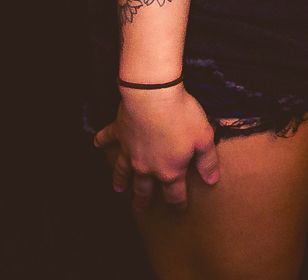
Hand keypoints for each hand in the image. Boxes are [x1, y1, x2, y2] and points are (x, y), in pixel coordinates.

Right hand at [92, 86, 221, 209]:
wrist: (153, 97)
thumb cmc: (182, 116)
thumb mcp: (204, 138)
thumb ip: (207, 162)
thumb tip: (211, 180)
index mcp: (169, 169)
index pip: (174, 193)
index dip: (177, 203)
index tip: (178, 210)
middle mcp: (146, 166)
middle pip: (144, 188)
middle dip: (143, 200)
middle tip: (140, 209)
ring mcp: (130, 150)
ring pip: (123, 171)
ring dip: (120, 180)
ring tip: (118, 190)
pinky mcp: (119, 132)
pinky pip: (108, 138)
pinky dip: (102, 141)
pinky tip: (96, 143)